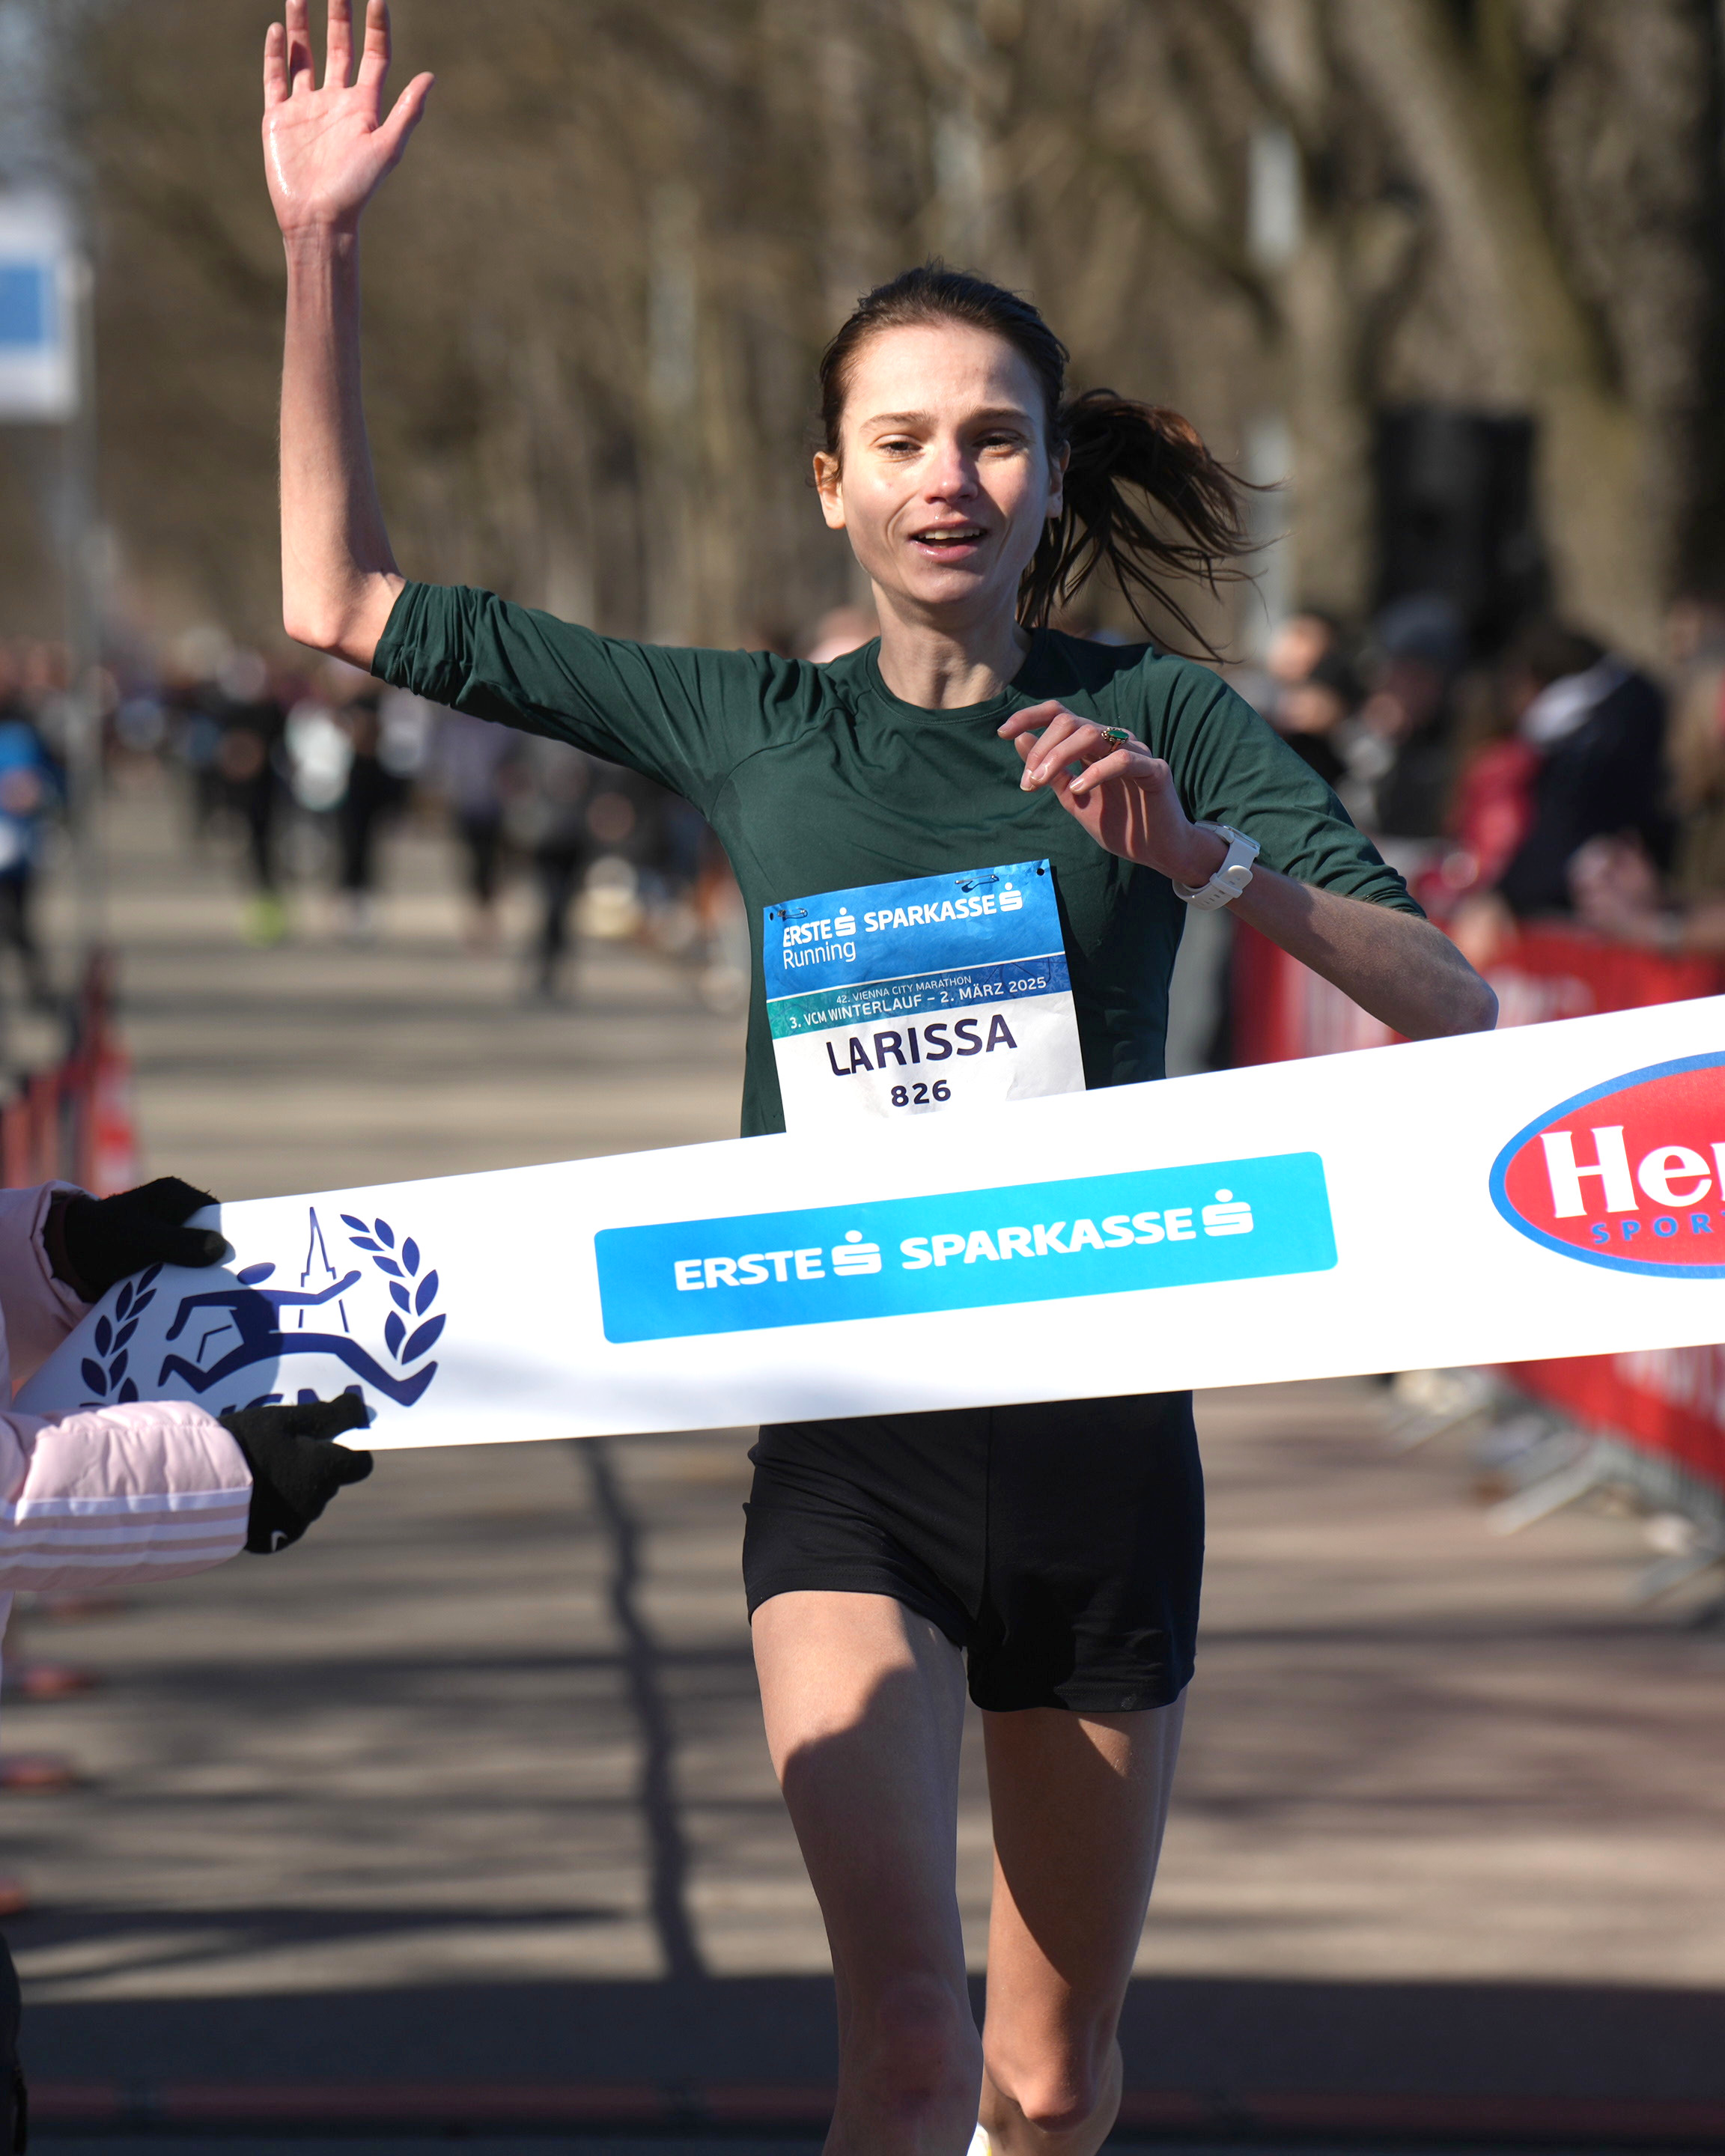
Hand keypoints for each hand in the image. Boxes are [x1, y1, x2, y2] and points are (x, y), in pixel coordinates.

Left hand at [57, 1177, 227, 1301]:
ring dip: (204, 1273)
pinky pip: (189, 1265)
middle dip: (220, 1258)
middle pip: (213, 1234)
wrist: (70, 1258)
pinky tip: (196, 1296)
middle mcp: (179, 1210)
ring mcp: (174, 1232)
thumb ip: (178, 1242)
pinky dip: (191, 1280)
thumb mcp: (139, 1240)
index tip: (243, 1264)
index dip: (231, 1237)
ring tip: (216, 1295)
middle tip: (233, 1284)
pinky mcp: (167, 1252)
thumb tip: (219, 1248)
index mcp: (175, 1194)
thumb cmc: (102, 1240)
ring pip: (203, 1253)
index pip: (217, 1215)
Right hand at [218, 1396, 374, 1553]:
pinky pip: (284, 1521)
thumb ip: (327, 1415)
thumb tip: (359, 1408)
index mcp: (325, 1471)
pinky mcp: (273, 1542)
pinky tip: (250, 1495)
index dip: (347, 1450)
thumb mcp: (285, 1420)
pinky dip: (274, 1508)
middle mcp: (316, 1502)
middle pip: (328, 1481)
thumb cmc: (245, 1445)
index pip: (360, 1464)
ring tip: (258, 1471)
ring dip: (293, 1487)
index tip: (327, 1439)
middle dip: (312, 1466)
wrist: (199, 1487)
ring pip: (305, 1501)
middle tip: (280, 1450)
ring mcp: (295, 1525)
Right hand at [263, 0, 432, 238]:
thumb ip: (407, 112)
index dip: (376, 27)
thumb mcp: (387, 148)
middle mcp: (336, 102)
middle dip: (339, 16)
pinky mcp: (279, 118)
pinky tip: (278, 28)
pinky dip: (276, 53)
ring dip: (302, 26)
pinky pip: (276, 77)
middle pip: (339, 48)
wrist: (318, 219)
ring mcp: (306, 108)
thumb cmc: (356, 189)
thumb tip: (430, 77)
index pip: (373, 57)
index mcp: (364, 108)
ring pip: (304, 56)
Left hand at [998, 701, 1227, 884]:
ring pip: (1092, 733)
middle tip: (1028, 781)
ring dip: (1059, 756)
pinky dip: (1097, 771)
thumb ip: (1051, 772)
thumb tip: (1018, 738)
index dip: (1030, 716)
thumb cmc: (1120, 824)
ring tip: (1043, 782)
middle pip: (1070, 722)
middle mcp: (1114, 741)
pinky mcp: (1155, 771)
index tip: (1002, 732)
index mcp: (1094, 745)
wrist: (1158, 851)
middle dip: (1042, 749)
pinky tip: (1080, 788)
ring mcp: (1136, 753)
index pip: (1060, 715)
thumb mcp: (1075, 799)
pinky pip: (1124, 759)